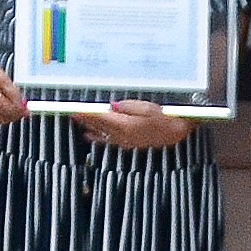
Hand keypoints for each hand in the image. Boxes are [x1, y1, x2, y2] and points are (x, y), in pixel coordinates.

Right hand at [0, 49, 28, 126]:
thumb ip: (13, 92)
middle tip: (21, 110)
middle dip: (14, 116)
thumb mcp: (1, 76)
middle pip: (2, 119)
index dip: (20, 111)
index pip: (10, 111)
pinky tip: (0, 106)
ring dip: (5, 116)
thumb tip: (21, 103)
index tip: (27, 110)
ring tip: (11, 106)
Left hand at [77, 97, 193, 150]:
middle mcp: (122, 136)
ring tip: (77, 122)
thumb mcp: (148, 108)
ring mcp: (125, 141)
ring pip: (101, 133)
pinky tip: (89, 135)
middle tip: (71, 113)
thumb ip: (128, 107)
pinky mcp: (128, 144)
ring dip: (88, 127)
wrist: (179, 134)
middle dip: (84, 119)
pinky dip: (97, 137)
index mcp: (126, 125)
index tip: (74, 110)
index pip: (100, 118)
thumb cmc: (167, 118)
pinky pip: (108, 140)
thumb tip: (112, 107)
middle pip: (98, 126)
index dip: (86, 114)